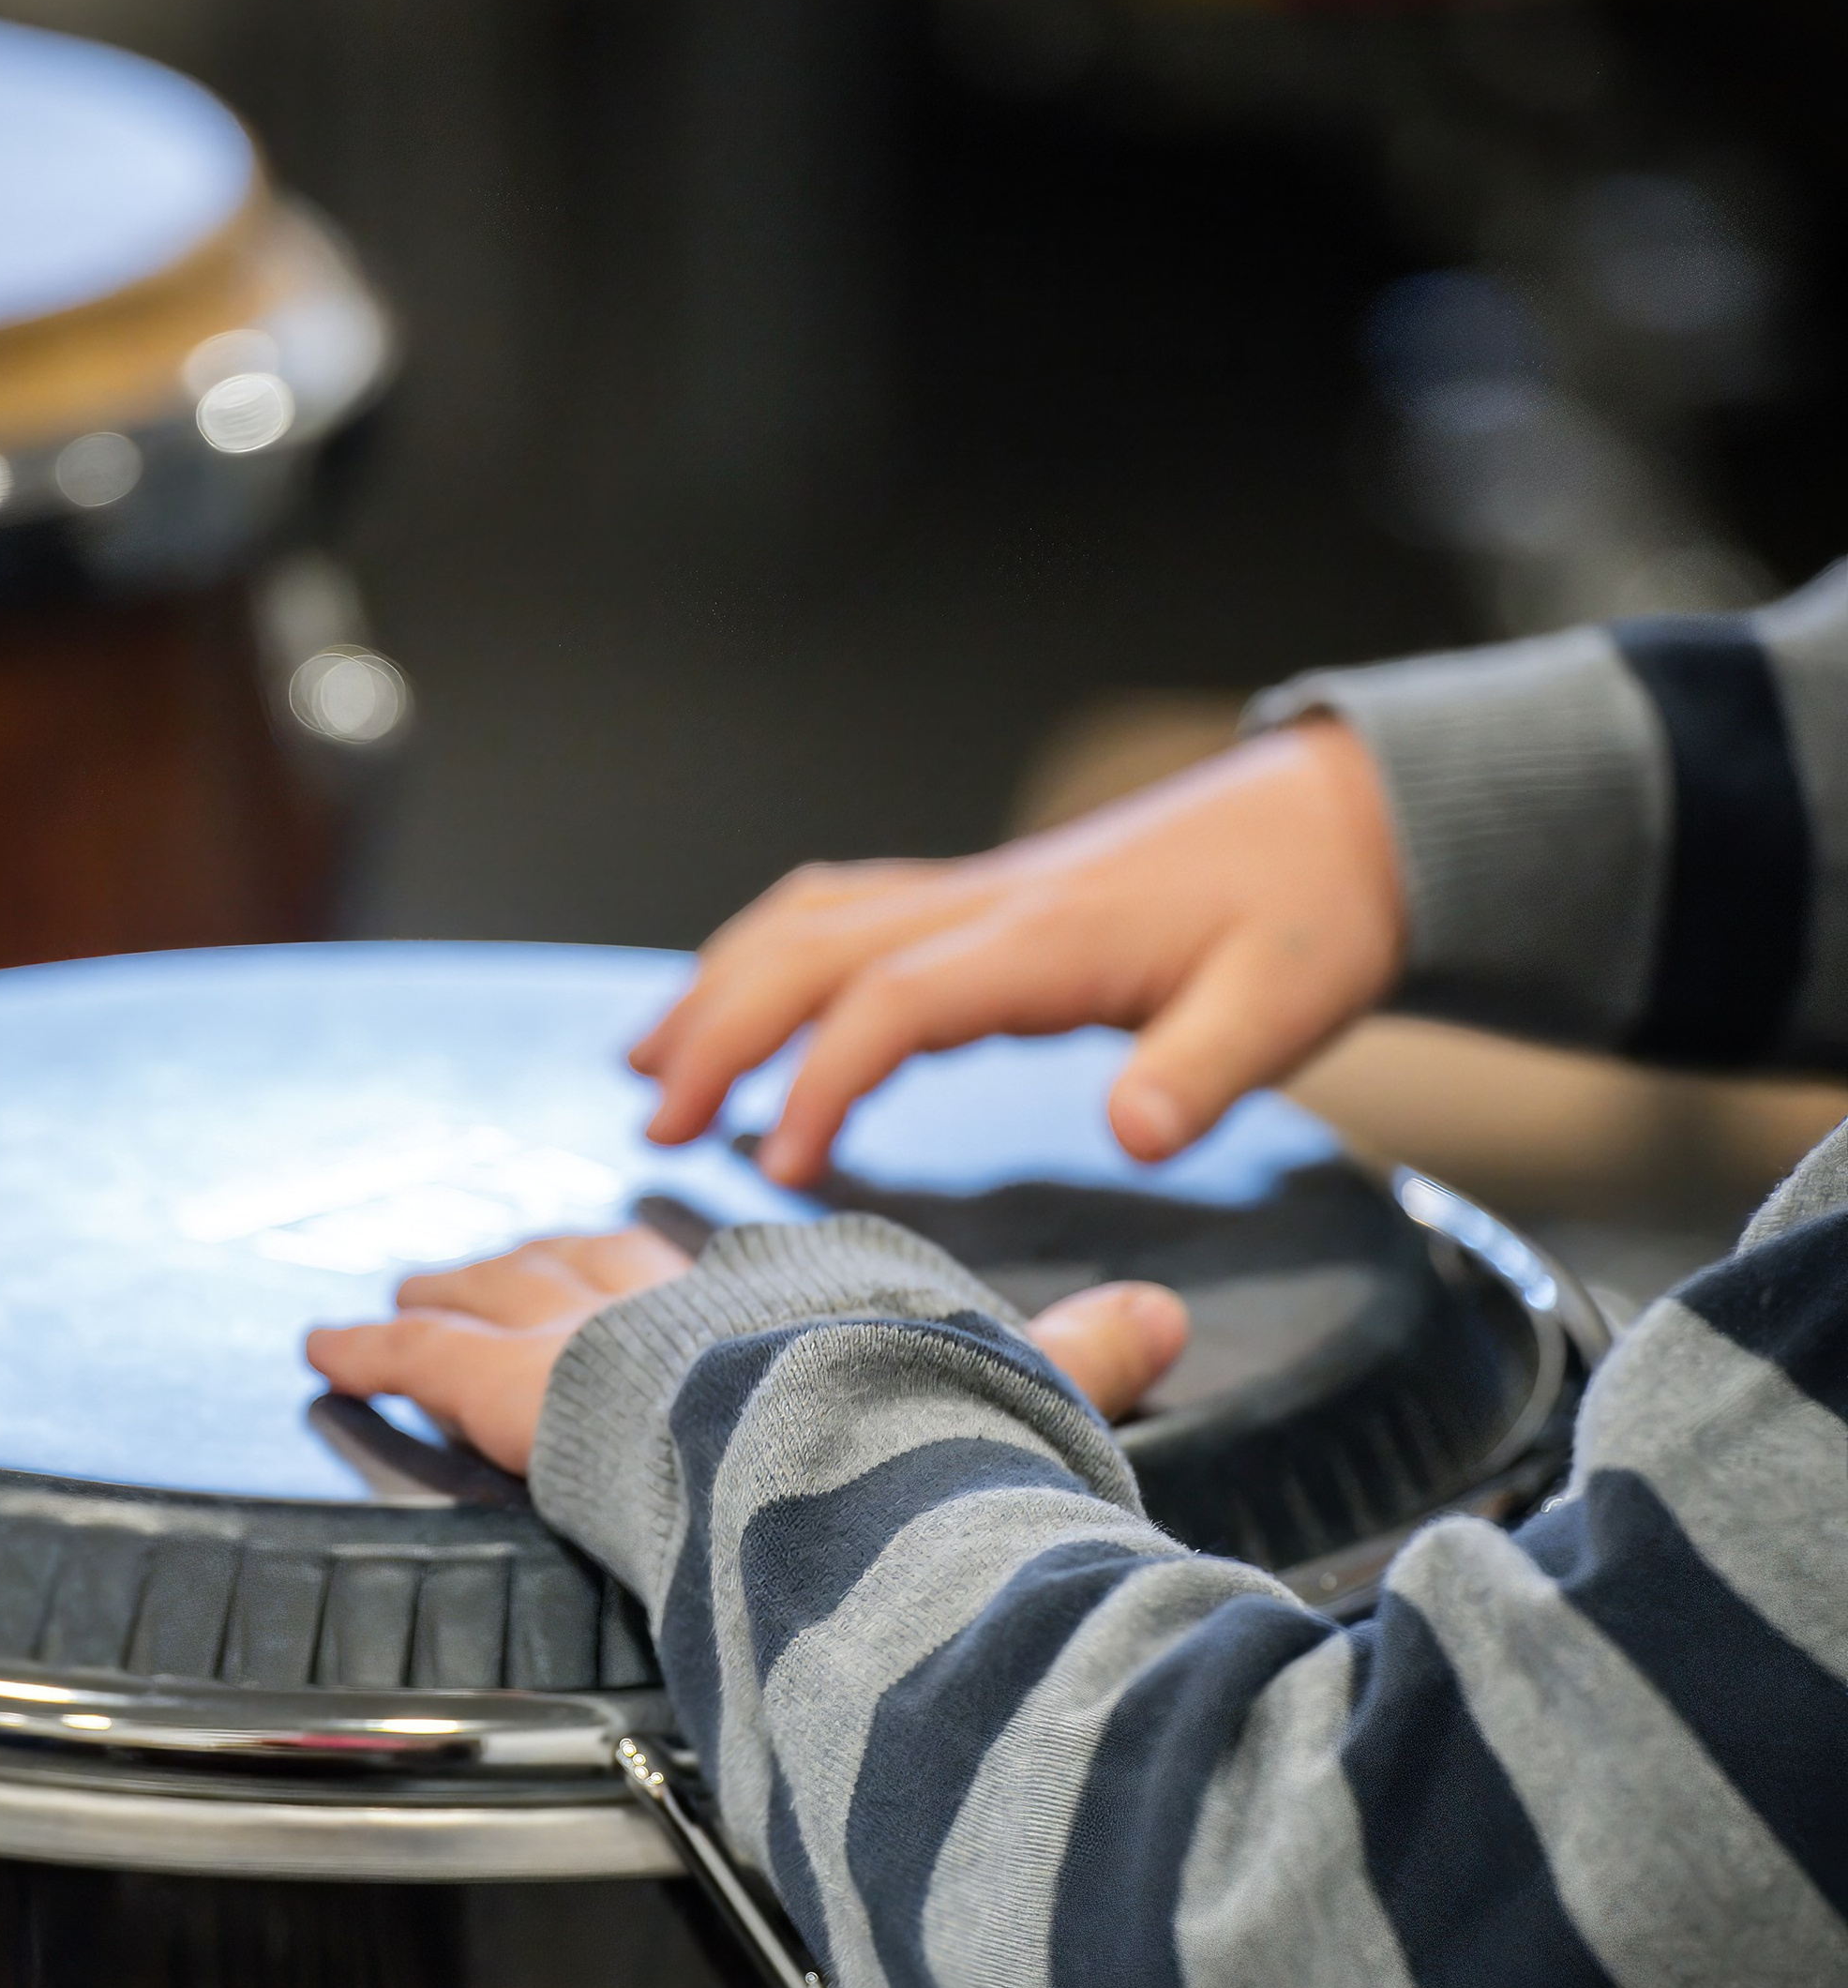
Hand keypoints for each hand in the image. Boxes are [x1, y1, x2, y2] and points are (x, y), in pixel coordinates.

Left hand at [307, 1228, 1189, 1477]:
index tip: (658, 1261)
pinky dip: (372, 1352)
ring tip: (404, 1293)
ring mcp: (594, 1335)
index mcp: (797, 1294)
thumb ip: (1083, 1348)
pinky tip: (326, 1345)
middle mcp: (687, 1297)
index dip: (686, 1270)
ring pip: (503, 1301)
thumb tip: (1168, 1316)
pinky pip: (425, 1363)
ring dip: (453, 1292)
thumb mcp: (1024, 1378)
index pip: (728, 1276)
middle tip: (499, 1262)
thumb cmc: (932, 1424)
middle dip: (549, 1260)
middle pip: (598, 1265)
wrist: (840, 1436)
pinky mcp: (518, 1383)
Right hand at [631, 718, 1404, 1182]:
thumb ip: (1203, 1073)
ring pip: (809, 920)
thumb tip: (1137, 1132)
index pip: (893, 1001)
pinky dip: (767, 957)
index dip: (822, 1080)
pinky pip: (843, 915)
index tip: (777, 1166)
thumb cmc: (1308, 918)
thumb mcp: (1282, 1006)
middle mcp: (987, 903)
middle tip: (656, 1122)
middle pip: (811, 948)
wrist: (1339, 821)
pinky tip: (737, 1007)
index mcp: (1045, 938)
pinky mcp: (981, 900)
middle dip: (719, 1029)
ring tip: (648, 1063)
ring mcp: (976, 892)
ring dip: (719, 984)